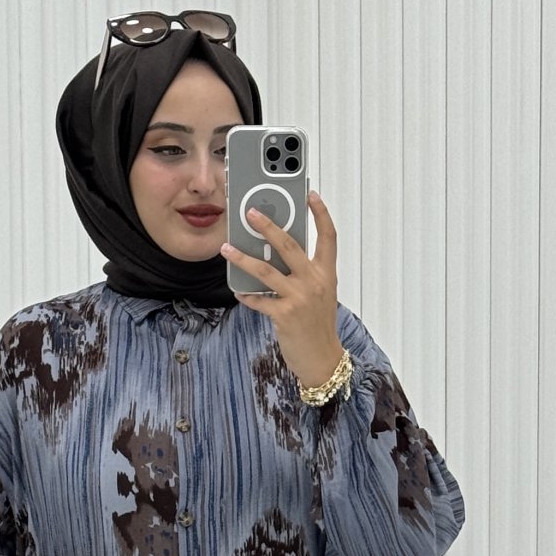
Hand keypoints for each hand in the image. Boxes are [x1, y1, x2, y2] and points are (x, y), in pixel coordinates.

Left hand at [220, 190, 343, 386]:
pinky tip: (238, 291)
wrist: (322, 360)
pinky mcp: (284, 316)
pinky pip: (259, 300)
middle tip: (250, 213)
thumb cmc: (318, 327)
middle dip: (268, 226)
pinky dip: (247, 295)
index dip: (320, 213)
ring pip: (266, 270)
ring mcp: (299, 298)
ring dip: (243, 258)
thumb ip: (305, 274)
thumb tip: (277, 255)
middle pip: (289, 245)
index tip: (310, 194)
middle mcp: (314, 282)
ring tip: (227, 249)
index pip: (328, 237)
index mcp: (326, 274)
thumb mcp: (320, 295)